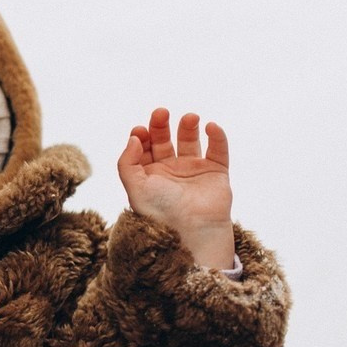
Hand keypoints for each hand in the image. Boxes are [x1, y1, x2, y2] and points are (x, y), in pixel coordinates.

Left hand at [118, 108, 235, 269]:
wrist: (192, 233)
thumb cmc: (160, 214)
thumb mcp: (135, 188)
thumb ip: (127, 162)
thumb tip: (134, 137)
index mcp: (149, 175)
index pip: (143, 147)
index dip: (141, 135)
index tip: (140, 130)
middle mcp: (170, 171)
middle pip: (164, 139)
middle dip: (161, 125)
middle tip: (160, 113)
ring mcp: (194, 171)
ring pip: (190, 140)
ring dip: (188, 126)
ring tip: (189, 117)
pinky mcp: (216, 173)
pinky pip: (218, 150)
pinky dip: (218, 136)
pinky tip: (211, 127)